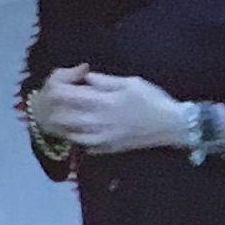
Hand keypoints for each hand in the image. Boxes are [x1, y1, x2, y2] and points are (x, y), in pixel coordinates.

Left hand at [36, 64, 194, 154]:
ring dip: (63, 125)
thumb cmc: (152, 99)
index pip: (68, 95)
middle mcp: (96, 120)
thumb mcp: (130, 82)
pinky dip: (77, 138)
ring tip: (64, 116)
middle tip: (57, 101)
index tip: (59, 84)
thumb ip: (105, 81)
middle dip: (55, 108)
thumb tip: (86, 77)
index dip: (58, 88)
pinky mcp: (106, 148)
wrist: (170, 125)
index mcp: (101, 101)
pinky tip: (79, 131)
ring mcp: (100, 137)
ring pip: (69, 133)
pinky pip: (83, 145)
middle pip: (62, 116)